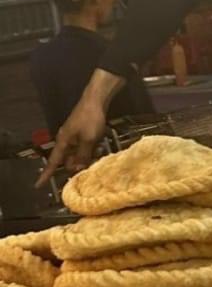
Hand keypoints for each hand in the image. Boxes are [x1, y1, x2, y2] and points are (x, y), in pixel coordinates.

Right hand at [36, 69, 122, 186]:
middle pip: (67, 161)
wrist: (95, 101)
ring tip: (95, 159)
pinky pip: (83, 149)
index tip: (39, 185)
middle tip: (87, 170)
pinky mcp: (82, 135)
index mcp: (63, 142)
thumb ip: (83, 155)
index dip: (47, 174)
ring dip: (85, 160)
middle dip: (75, 167)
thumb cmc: (90, 120)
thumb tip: (77, 168)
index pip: (54, 162)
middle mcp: (66, 140)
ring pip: (77, 156)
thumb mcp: (89, 140)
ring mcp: (74, 137)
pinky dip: (89, 153)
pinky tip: (98, 151)